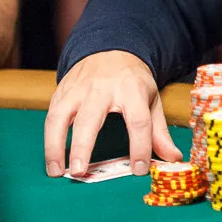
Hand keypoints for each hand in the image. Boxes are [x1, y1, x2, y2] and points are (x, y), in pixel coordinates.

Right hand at [43, 50, 182, 177]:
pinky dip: (49, 137)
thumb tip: (172, 158)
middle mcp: (102, 89)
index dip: (140, 146)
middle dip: (83, 146)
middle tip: (80, 172)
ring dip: (55, 145)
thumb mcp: (152, 100)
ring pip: (60, 116)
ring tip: (57, 171)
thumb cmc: (132, 81)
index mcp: (132, 90)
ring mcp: (78, 89)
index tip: (139, 169)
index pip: (138, 120)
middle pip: (90, 118)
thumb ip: (159, 131)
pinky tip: (52, 158)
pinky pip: (51, 115)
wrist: (111, 49)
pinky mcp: (62, 91)